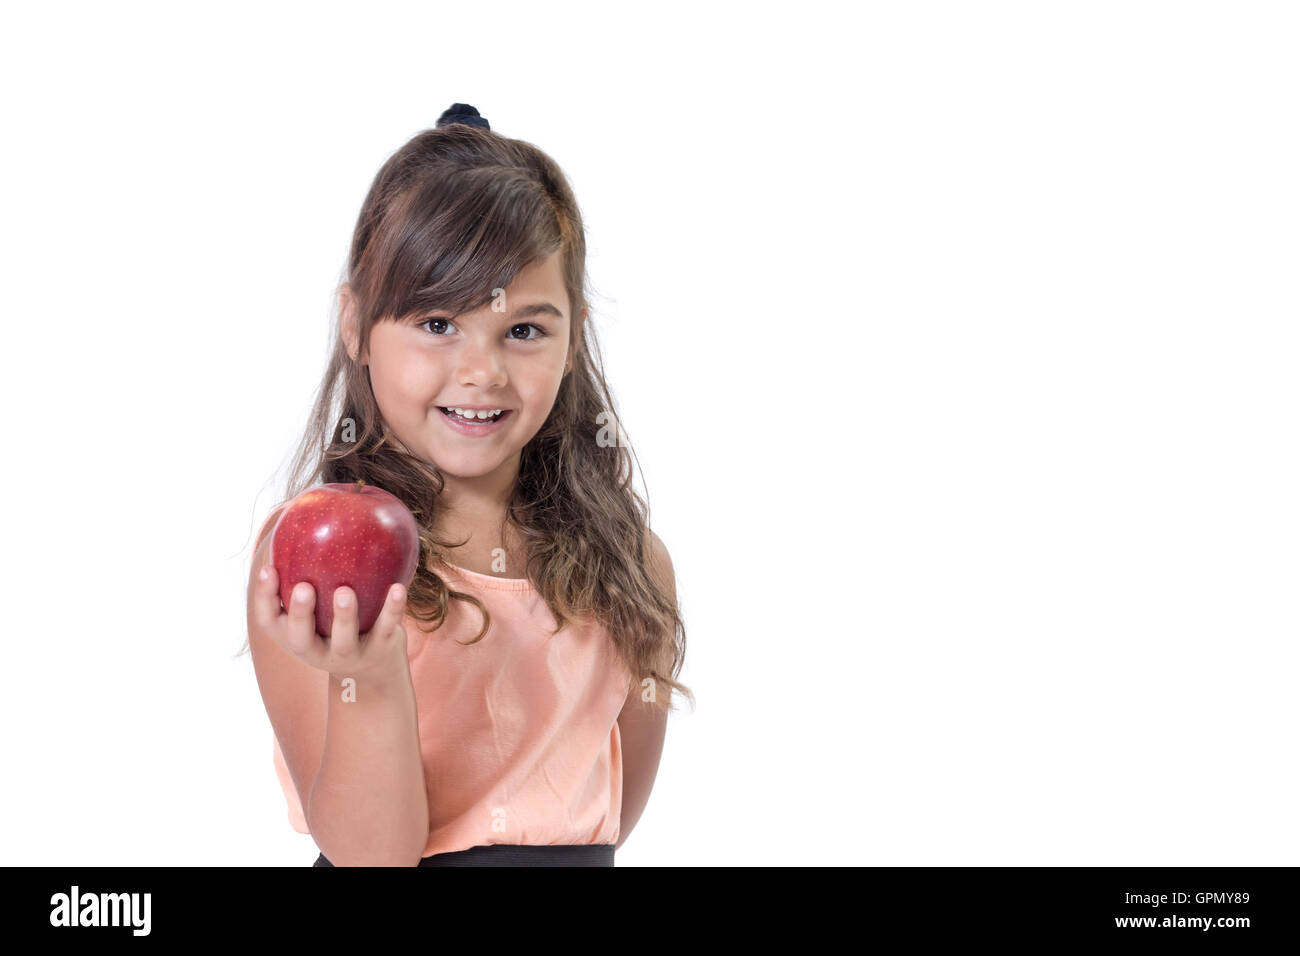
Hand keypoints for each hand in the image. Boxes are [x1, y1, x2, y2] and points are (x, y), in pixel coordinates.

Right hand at [251, 564, 412, 691]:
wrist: (374, 668)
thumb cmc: (336, 621)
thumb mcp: (316, 608)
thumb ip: (308, 573)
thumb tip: (305, 513)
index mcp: (293, 636)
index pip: (269, 620)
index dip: (264, 596)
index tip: (268, 568)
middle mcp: (315, 651)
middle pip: (300, 638)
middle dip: (300, 614)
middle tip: (303, 588)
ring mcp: (348, 654)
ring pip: (343, 639)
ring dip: (344, 616)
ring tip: (345, 591)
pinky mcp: (380, 651)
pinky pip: (386, 629)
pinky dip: (392, 609)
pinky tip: (398, 587)